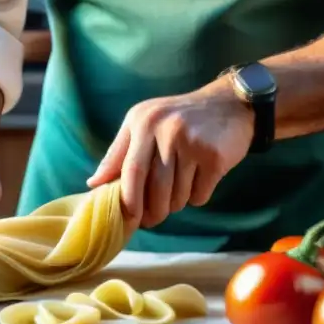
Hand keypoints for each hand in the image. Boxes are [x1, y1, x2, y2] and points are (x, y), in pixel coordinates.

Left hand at [86, 77, 253, 228]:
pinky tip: (201, 180)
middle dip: (152, 212)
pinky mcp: (214, 156)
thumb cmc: (179, 119)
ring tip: (180, 191)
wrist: (230, 104)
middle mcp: (166, 130)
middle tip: (152, 220)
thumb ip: (117, 154)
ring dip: (176, 204)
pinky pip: (199, 195)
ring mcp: (192, 142)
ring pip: (177, 196)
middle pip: (154, 188)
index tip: (127, 219)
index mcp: (143, 122)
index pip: (130, 170)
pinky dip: (197, 197)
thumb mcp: (143, 124)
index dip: (127, 200)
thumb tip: (93, 183)